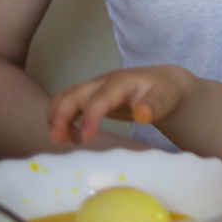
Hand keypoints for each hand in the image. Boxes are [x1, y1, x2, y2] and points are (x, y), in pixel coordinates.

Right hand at [47, 65, 192, 144]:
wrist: (162, 83)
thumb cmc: (163, 92)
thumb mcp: (165, 99)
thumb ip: (154, 106)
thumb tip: (142, 115)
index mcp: (122, 82)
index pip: (101, 96)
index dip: (90, 115)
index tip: (86, 137)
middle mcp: (103, 82)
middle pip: (74, 93)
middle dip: (61, 115)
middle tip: (57, 140)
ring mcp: (94, 88)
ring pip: (65, 97)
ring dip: (56, 117)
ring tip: (61, 140)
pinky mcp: (89, 96)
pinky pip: (67, 103)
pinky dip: (61, 118)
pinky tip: (71, 137)